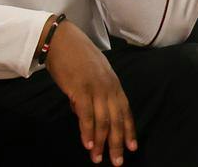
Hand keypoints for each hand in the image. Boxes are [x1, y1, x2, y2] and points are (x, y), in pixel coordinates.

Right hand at [44, 21, 134, 165]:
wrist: (64, 42)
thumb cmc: (77, 59)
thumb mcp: (92, 77)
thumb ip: (92, 96)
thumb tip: (84, 115)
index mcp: (115, 85)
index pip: (126, 111)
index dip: (129, 130)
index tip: (133, 148)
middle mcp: (110, 88)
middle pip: (117, 120)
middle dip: (119, 143)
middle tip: (118, 162)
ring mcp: (96, 88)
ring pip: (104, 120)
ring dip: (102, 142)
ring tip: (99, 159)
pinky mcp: (81, 90)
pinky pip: (87, 114)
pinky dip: (88, 131)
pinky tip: (88, 145)